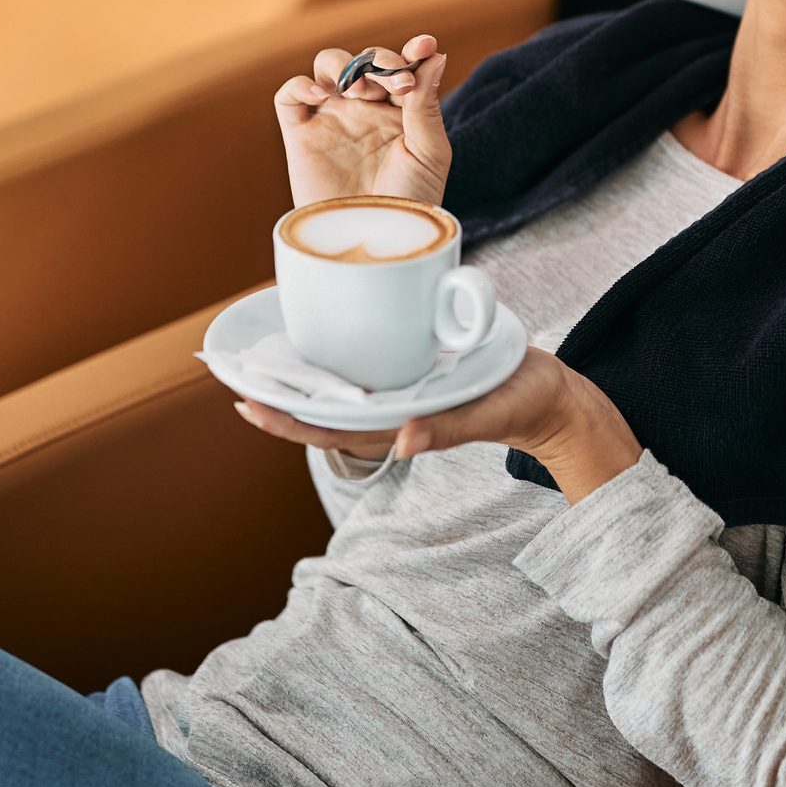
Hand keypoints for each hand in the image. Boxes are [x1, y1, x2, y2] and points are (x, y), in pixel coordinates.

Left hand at [233, 348, 644, 501]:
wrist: (552, 396)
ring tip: (261, 361)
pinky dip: (336, 363)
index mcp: (404, 425)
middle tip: (233, 375)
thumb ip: (449, 429)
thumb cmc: (523, 402)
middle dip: (280, 399)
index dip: (289, 421)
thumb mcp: (489, 409)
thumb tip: (404, 442)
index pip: (332, 430)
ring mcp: (404, 397)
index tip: (250, 404)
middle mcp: (395, 413)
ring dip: (302, 382)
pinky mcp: (416, 376)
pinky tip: (317, 344)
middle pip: (325, 413)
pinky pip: (366, 374)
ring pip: (340, 395)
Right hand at [274, 34, 451, 206]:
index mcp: (400, 112)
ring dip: (345, 65)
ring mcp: (332, 120)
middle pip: (366, 60)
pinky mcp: (301, 137)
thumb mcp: (429, 152)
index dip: (412, 52)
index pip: (403, 68)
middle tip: (397, 87)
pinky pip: (289, 96)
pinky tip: (324, 96)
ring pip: (327, 66)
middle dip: (382, 63)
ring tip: (362, 93)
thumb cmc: (410, 202)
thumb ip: (426, 104)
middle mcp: (365, 111)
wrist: (376, 241)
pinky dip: (301, 85)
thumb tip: (434, 56)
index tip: (424, 47)